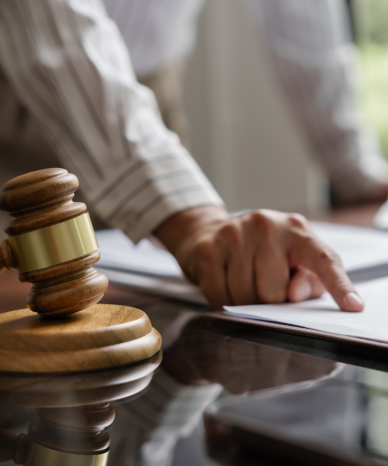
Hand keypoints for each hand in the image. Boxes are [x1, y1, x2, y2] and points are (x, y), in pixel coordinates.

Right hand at [154, 207, 363, 311]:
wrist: (210, 231)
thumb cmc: (259, 252)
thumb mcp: (291, 261)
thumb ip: (308, 280)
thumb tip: (295, 293)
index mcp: (296, 229)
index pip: (323, 259)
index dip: (339, 285)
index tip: (352, 307)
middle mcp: (265, 225)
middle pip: (275, 294)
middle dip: (268, 301)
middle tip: (260, 283)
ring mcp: (234, 234)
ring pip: (246, 298)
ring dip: (244, 301)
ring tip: (241, 280)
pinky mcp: (208, 248)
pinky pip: (220, 296)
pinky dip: (222, 300)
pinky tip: (223, 283)